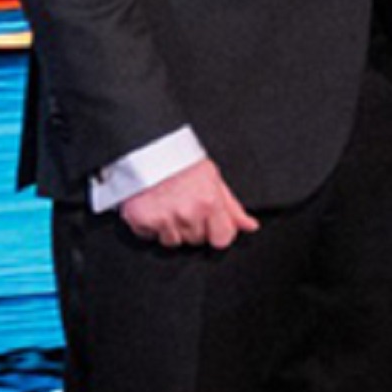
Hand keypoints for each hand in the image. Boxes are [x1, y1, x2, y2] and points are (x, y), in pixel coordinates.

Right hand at [120, 157, 257, 249]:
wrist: (148, 149)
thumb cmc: (182, 162)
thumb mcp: (213, 179)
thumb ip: (232, 207)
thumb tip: (250, 226)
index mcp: (210, 203)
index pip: (222, 239)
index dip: (218, 233)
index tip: (211, 224)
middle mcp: (188, 213)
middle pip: (197, 241)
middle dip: (193, 228)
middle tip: (185, 206)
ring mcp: (163, 219)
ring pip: (173, 242)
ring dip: (171, 229)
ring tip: (168, 206)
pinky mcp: (141, 220)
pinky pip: (150, 237)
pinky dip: (150, 227)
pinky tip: (153, 208)